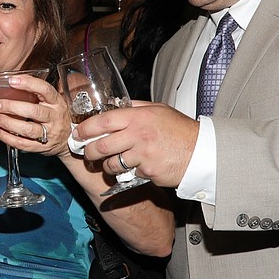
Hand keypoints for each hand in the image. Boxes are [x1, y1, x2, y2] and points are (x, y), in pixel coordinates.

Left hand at [0, 73, 72, 157]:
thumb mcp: (52, 101)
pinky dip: (7, 137)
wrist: (67, 139)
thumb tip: (14, 80)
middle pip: (33, 111)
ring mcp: (49, 133)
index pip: (45, 90)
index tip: (12, 81)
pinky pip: (22, 143)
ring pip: (27, 129)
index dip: (28, 84)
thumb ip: (37, 92)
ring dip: (8, 123)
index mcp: (57, 102)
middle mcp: (54, 117)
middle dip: (12, 107)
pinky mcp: (41, 146)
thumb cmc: (55, 116)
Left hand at [72, 101, 199, 187]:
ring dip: (106, 166)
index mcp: (139, 116)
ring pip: (111, 163)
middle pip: (101, 145)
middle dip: (89, 152)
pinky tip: (133, 168)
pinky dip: (127, 173)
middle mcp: (138, 134)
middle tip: (87, 154)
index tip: (78, 133)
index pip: (103, 121)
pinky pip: (128, 174)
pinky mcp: (147, 171)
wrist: (200, 152)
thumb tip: (114, 104)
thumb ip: (135, 107)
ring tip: (109, 163)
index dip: (86, 128)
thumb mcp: (158, 110)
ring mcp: (142, 154)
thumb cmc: (180, 131)